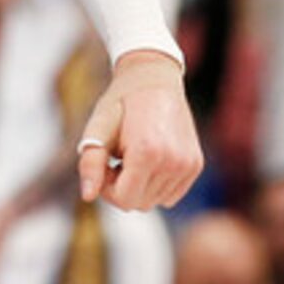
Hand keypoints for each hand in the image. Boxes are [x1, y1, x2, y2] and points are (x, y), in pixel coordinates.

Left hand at [77, 52, 202, 210]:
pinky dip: (156, 185)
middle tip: (116, 159)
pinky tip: (148, 160)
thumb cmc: (120, 103)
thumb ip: (90, 163)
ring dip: (139, 186)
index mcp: (147, 153)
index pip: (124, 200)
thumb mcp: (97, 128)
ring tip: (132, 157)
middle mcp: (173, 161)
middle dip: (122, 188)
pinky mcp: (195, 164)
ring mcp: (188, 164)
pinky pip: (171, 194)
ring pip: (156, 201)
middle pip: (140, 204)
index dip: (107, 188)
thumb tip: (87, 196)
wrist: (153, 78)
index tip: (104, 164)